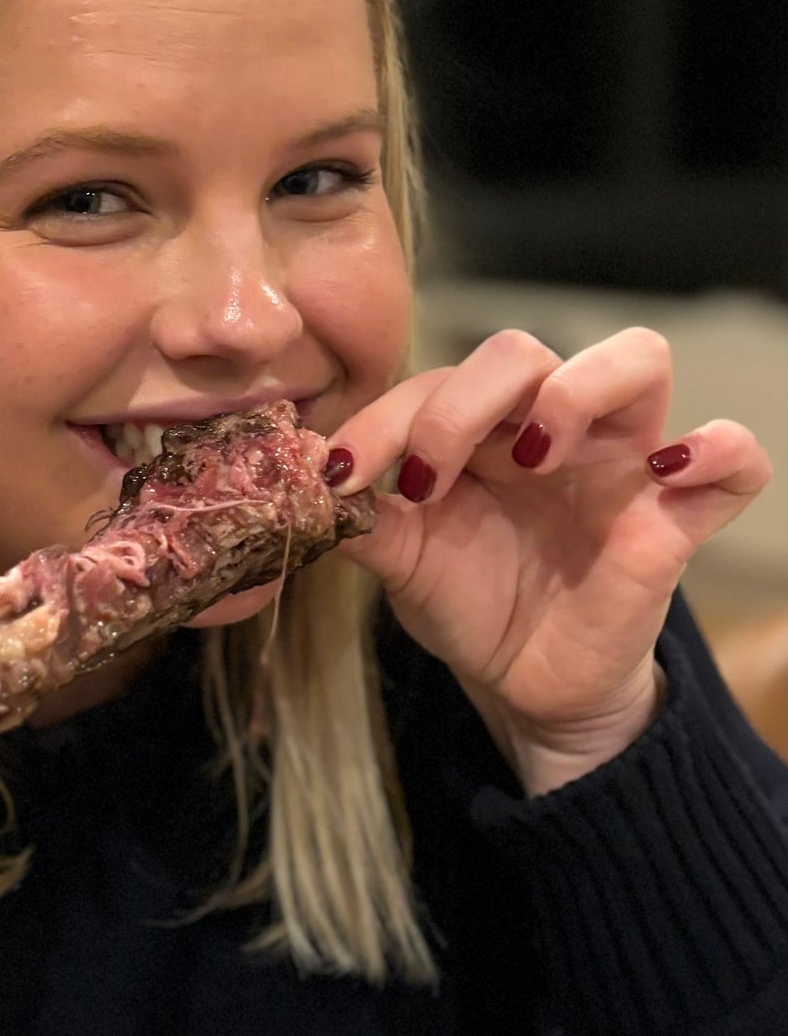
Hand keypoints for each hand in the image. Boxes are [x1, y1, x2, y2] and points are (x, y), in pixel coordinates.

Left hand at [327, 326, 771, 793]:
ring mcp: (623, 464)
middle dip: (463, 403)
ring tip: (536, 456)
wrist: (524, 685)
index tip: (341, 474)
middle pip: (527, 349)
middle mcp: (553, 428)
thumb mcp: (405, 565)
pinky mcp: (677, 518)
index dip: (386, 418)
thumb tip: (301, 482)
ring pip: (638, 359)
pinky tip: (669, 471)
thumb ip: (361, 520)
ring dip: (577, 390)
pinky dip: (717, 450)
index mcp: (482, 429)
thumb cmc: (472, 603)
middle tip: (430, 477)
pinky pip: (735, 459)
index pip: (439, 380)